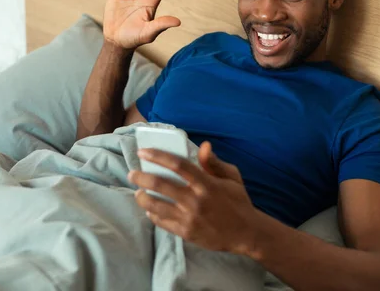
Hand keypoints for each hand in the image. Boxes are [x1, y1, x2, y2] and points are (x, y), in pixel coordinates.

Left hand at [128, 141, 259, 254]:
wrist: (246, 233)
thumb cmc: (238, 202)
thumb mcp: (232, 177)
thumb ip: (214, 162)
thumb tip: (203, 145)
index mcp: (207, 183)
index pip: (178, 165)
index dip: (158, 156)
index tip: (143, 152)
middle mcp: (196, 200)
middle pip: (160, 184)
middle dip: (141, 177)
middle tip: (132, 173)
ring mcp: (189, 218)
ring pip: (156, 205)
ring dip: (142, 197)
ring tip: (138, 192)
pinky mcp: (186, 233)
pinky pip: (162, 222)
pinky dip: (152, 214)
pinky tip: (149, 209)